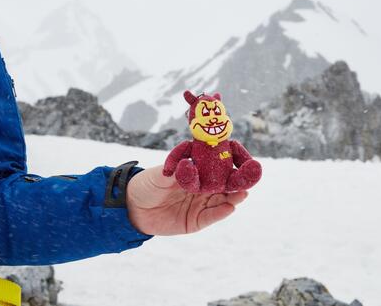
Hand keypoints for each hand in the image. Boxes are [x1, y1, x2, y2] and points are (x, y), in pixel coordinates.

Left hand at [126, 166, 247, 235]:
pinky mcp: (196, 221)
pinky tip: (230, 207)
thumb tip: (190, 163)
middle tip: (249, 179)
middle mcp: (203, 187)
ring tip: (242, 193)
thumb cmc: (146, 184)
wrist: (131, 208)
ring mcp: (201, 204)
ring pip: (222, 200)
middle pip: (225, 184)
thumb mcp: (160, 174)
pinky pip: (212, 216)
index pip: (220, 166)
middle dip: (238, 182)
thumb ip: (176, 170)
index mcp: (197, 171)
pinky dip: (221, 212)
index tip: (244, 160)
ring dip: (233, 197)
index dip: (233, 163)